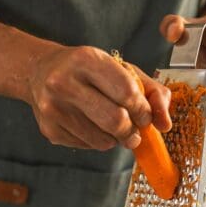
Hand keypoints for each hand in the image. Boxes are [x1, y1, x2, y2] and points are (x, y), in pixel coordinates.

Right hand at [28, 45, 171, 149]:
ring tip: (112, 126)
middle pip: (115, 121)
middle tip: (134, 132)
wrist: (40, 72)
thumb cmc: (90, 72)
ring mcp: (53, 108)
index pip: (127, 92)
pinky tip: (92, 126)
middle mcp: (64, 82)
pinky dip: (99, 141)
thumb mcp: (122, 70)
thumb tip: (165, 125)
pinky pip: (88, 146)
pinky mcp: (50, 130)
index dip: (143, 110)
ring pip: (103, 140)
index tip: (145, 116)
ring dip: (116, 139)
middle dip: (132, 131)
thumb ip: (152, 92)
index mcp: (86, 60)